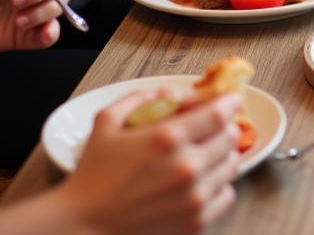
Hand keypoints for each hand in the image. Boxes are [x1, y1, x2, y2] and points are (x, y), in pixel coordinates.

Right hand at [57, 89, 240, 234]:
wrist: (80, 227)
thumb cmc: (92, 175)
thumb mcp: (106, 122)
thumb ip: (139, 98)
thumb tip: (170, 92)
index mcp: (168, 137)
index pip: (221, 112)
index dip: (229, 103)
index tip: (228, 101)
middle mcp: (187, 166)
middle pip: (231, 136)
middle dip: (224, 127)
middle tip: (212, 129)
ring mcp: (194, 197)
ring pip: (232, 164)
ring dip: (223, 156)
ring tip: (206, 156)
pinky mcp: (195, 223)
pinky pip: (227, 195)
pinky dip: (220, 186)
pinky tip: (202, 183)